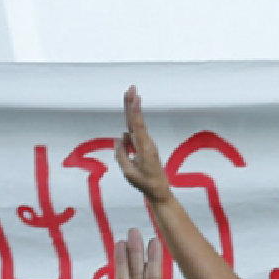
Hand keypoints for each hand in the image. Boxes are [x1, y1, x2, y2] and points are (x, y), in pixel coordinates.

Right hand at [115, 88, 171, 202]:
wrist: (158, 190)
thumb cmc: (144, 182)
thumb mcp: (128, 172)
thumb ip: (121, 154)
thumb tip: (119, 138)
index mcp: (144, 148)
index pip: (137, 125)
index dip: (135, 110)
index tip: (135, 96)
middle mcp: (146, 143)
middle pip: (136, 120)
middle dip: (132, 103)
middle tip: (131, 88)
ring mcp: (145, 144)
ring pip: (134, 128)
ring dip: (131, 114)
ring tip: (131, 101)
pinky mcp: (144, 146)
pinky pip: (132, 138)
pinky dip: (128, 136)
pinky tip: (133, 157)